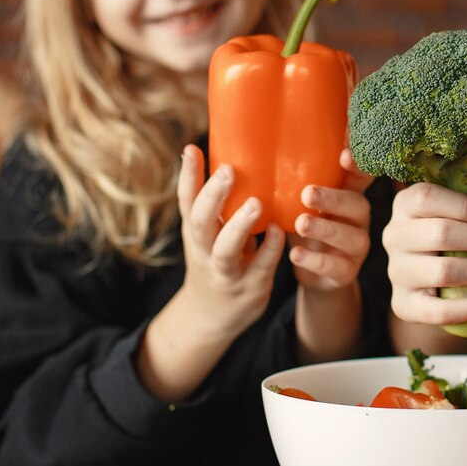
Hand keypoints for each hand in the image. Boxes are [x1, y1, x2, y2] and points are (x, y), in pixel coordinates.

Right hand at [176, 144, 284, 341]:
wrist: (212, 317)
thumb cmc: (217, 260)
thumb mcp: (208, 234)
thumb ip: (216, 203)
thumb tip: (228, 154)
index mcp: (195, 232)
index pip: (186, 201)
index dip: (188, 176)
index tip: (191, 148)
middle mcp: (204, 251)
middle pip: (200, 222)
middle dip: (213, 196)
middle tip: (229, 170)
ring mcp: (225, 272)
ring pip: (226, 250)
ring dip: (240, 226)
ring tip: (257, 203)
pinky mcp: (249, 287)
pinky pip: (260, 268)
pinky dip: (269, 249)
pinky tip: (280, 230)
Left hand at [289, 148, 372, 293]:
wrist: (313, 273)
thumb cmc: (306, 228)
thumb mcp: (302, 206)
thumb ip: (296, 185)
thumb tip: (262, 154)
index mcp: (349, 197)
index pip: (360, 177)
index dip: (357, 166)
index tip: (344, 154)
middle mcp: (358, 220)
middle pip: (357, 205)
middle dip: (334, 199)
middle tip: (307, 193)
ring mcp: (356, 247)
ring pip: (351, 237)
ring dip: (325, 229)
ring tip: (300, 224)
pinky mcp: (347, 271)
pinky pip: (337, 267)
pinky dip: (316, 261)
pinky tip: (296, 254)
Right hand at [382, 182, 466, 325]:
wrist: (436, 274)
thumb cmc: (458, 230)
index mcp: (405, 204)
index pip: (427, 198)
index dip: (464, 206)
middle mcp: (394, 236)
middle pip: (440, 233)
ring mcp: (397, 272)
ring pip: (443, 271)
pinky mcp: (404, 304)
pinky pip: (439, 311)